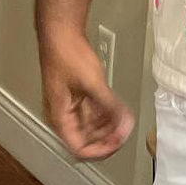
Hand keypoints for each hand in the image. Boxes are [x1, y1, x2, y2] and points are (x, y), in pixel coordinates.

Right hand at [38, 26, 134, 160]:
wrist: (61, 34)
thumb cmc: (67, 56)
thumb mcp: (92, 84)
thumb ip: (109, 107)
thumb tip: (124, 126)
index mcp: (60, 118)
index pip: (79, 148)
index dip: (99, 150)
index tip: (117, 144)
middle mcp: (64, 115)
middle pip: (86, 139)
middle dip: (107, 138)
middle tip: (125, 133)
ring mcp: (71, 105)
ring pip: (91, 127)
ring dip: (108, 127)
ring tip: (125, 122)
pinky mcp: (78, 95)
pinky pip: (92, 112)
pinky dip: (106, 114)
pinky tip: (119, 111)